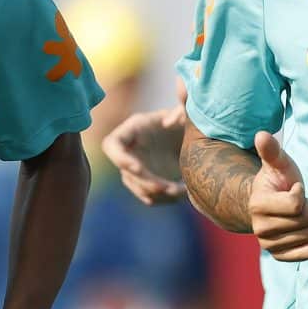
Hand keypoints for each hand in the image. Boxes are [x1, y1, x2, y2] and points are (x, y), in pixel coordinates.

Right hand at [104, 77, 189, 205]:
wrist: (194, 136)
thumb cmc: (188, 120)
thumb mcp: (187, 113)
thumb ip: (183, 109)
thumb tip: (173, 118)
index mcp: (134, 129)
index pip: (112, 145)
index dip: (120, 158)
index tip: (139, 168)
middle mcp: (130, 150)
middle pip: (127, 173)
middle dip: (147, 182)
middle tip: (171, 188)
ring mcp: (136, 168)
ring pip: (138, 188)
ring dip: (158, 194)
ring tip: (182, 190)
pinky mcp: (147, 182)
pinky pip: (149, 197)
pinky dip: (164, 199)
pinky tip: (184, 191)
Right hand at [250, 131, 307, 261]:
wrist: (270, 204)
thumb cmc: (278, 180)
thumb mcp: (279, 164)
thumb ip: (272, 151)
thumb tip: (261, 134)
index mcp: (257, 204)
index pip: (296, 205)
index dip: (301, 193)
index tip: (293, 188)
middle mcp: (259, 228)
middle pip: (304, 221)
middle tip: (297, 203)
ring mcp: (268, 244)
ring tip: (298, 216)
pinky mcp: (279, 255)